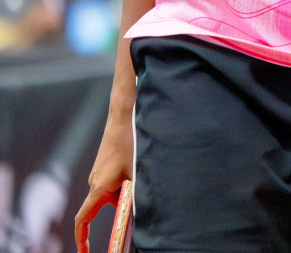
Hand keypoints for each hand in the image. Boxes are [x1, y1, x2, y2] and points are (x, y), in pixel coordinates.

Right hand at [75, 111, 131, 251]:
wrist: (120, 123)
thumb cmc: (127, 146)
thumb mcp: (133, 173)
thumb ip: (130, 195)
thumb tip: (132, 213)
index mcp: (98, 188)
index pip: (83, 219)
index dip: (81, 237)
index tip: (84, 250)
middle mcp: (94, 185)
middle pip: (97, 210)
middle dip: (111, 216)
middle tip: (122, 227)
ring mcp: (97, 178)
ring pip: (107, 198)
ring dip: (120, 200)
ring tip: (135, 185)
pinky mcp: (103, 172)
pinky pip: (109, 188)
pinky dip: (120, 191)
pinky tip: (133, 180)